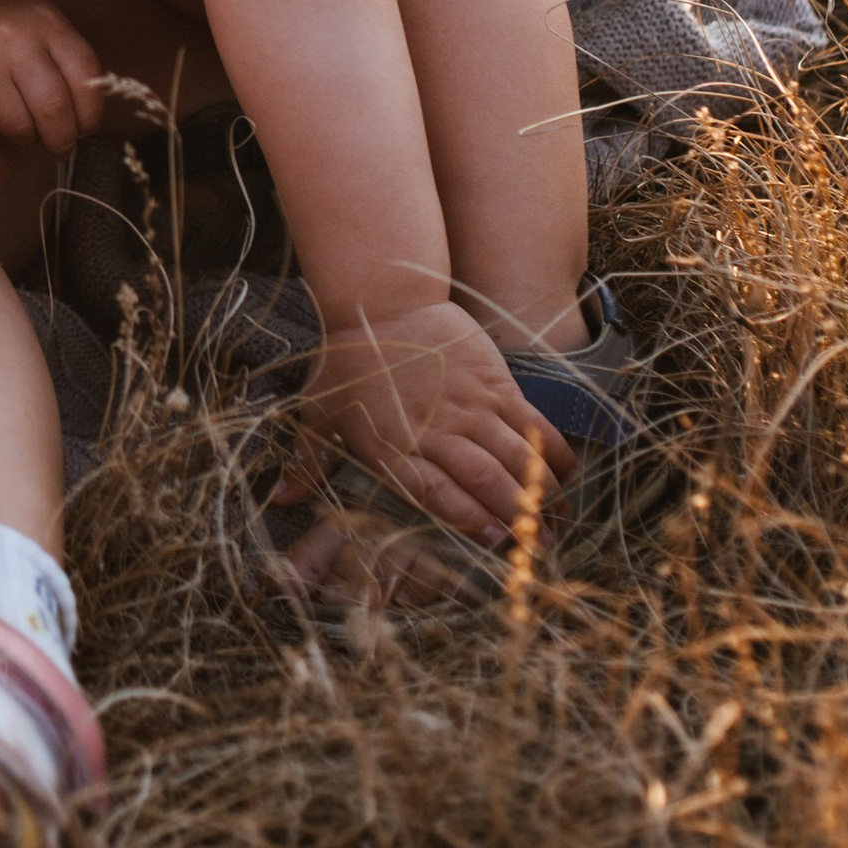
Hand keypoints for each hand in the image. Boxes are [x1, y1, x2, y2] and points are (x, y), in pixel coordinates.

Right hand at [0, 0, 101, 152]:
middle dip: (63, 139)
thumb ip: (60, 57)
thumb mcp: (28, 23)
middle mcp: (18, 38)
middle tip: (59, 146)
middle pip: (58, 110)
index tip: (85, 127)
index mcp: (44, 20)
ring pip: (24, 127)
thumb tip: (88, 115)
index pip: (87, 77)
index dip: (92, 112)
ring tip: (18, 123)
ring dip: (26, 137)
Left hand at [294, 298, 574, 550]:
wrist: (380, 299)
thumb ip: (307, 459)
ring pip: (516, 457)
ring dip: (543, 492)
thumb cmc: (345, 359)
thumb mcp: (317, 410)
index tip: (496, 543)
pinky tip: (568, 474)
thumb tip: (279, 499)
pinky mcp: (494, 383)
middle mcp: (435, 431)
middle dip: (518, 519)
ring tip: (561, 520)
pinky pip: (531, 423)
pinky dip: (553, 450)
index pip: (436, 495)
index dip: (469, 521)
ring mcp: (470, 406)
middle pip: (485, 482)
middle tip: (541, 548)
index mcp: (393, 447)